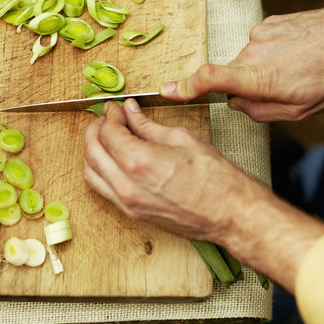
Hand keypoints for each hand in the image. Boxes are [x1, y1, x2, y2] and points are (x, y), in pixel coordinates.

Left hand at [83, 99, 271, 244]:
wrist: (232, 215)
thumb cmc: (217, 180)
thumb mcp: (182, 139)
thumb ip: (148, 126)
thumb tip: (131, 112)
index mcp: (138, 162)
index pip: (108, 132)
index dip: (110, 115)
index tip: (116, 108)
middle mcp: (127, 186)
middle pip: (92, 151)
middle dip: (96, 130)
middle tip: (108, 118)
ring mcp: (127, 204)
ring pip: (91, 173)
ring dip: (93, 151)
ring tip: (108, 137)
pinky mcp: (132, 214)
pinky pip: (103, 190)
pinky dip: (100, 170)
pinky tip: (113, 159)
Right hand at [160, 1, 323, 121]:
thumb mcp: (299, 111)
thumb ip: (260, 112)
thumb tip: (238, 105)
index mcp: (258, 78)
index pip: (209, 80)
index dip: (185, 87)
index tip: (167, 91)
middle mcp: (252, 53)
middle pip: (234, 76)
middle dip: (250, 87)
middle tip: (284, 92)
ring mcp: (259, 35)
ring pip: (250, 62)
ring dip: (266, 69)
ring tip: (299, 70)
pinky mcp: (269, 23)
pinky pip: (262, 46)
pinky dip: (275, 53)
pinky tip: (300, 54)